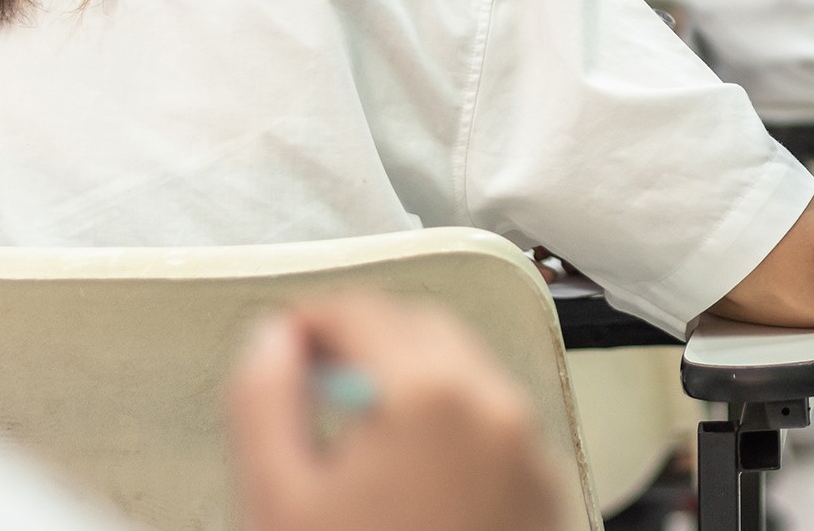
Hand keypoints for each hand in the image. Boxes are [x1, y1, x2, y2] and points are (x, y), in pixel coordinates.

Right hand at [229, 293, 564, 530]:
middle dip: (369, 342)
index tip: (284, 340)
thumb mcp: (277, 500)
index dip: (314, 319)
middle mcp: (496, 409)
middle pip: (425, 333)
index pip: (366, 313)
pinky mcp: (548, 495)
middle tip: (312, 376)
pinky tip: (408, 475)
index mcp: (429, 396)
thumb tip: (273, 340)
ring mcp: (531, 452)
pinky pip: (497, 427)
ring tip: (355, 432)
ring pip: (468, 376)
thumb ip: (264, 401)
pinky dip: (453, 425)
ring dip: (413, 380)